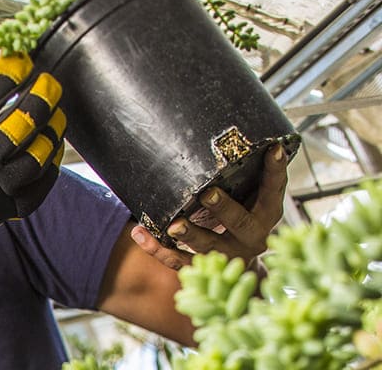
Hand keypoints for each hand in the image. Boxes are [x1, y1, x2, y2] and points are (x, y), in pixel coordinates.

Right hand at [0, 54, 66, 298]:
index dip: (10, 72)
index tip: (21, 60)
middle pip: (23, 119)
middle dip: (41, 94)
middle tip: (48, 82)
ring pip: (39, 150)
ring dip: (53, 127)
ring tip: (56, 113)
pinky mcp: (7, 208)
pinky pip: (42, 183)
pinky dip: (52, 163)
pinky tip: (53, 148)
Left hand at [131, 144, 289, 270]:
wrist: (239, 274)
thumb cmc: (242, 222)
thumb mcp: (252, 204)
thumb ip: (247, 180)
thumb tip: (247, 140)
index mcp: (265, 216)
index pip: (272, 192)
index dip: (275, 172)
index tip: (273, 149)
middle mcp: (249, 237)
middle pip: (240, 222)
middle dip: (223, 208)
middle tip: (207, 194)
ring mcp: (225, 255)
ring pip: (207, 246)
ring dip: (189, 234)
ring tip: (172, 226)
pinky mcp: (202, 268)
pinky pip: (177, 260)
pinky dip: (157, 248)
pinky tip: (139, 234)